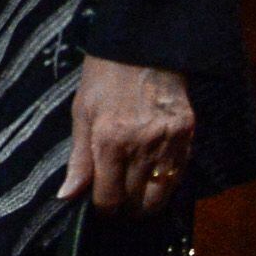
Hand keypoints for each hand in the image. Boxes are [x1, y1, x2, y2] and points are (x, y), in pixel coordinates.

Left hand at [62, 55, 193, 214]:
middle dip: (123, 209)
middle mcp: (142, 148)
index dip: (102, 209)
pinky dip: (165, 185)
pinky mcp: (189, 137)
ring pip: (160, 197)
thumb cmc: (104, 76)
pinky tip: (153, 178)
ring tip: (134, 196)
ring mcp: (169, 144)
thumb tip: (66, 197)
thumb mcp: (81, 112)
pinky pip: (179, 176)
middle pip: (135, 203)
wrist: (143, 45)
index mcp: (109, 141)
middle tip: (115, 201)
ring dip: (146, 203)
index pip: (108, 199)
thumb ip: (78, 159)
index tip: (98, 206)